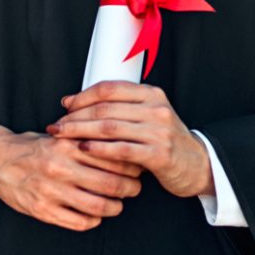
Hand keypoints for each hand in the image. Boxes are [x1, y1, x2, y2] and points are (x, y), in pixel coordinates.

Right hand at [0, 124, 141, 231]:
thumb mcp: (58, 135)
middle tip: (135, 187)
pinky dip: (94, 220)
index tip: (137, 165)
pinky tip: (96, 214)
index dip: (130, 164)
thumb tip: (121, 146)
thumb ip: (85, 140)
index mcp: (65, 144)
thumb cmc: (32, 147)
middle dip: (130, 188)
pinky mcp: (43, 211)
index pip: (111, 156)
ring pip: (98, 206)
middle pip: (110, 183)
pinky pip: (79, 222)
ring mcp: (51, 191)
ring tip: (118, 204)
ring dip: (115, 207)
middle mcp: (59, 167)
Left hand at [47, 81, 213, 198]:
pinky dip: (99, 148)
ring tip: (63, 136)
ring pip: (110, 127)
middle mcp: (155, 108)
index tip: (65, 105)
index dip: (83, 96)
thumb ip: (121, 107)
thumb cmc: (163, 140)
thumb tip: (76, 101)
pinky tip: (83, 149)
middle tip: (56, 124)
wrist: (197, 165)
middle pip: (106, 108)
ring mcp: (158, 131)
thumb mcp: (147, 115)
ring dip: (81, 131)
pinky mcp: (159, 154)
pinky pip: (121, 149)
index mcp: (150, 93)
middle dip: (76, 116)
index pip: (109, 88)